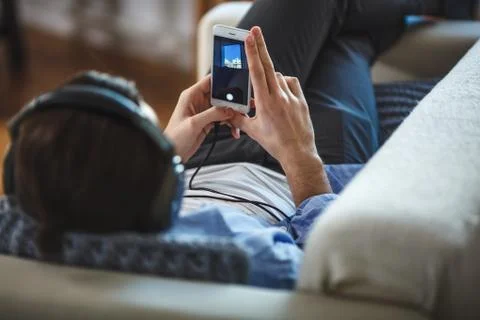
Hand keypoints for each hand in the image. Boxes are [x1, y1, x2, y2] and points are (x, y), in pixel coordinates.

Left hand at [164, 75, 236, 161]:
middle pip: (220, 94)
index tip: (236, 83)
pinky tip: (234, 130)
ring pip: (223, 107)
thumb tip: (229, 109)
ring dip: (233, 114)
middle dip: (232, 100)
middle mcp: (198, 101)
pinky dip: (230, 123)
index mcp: (191, 96)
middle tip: (243, 106)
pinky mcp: (208, 122)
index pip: (209, 81)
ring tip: (240, 120)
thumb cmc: (175, 137)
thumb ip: (212, 114)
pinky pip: (223, 118)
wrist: (173, 154)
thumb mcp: (194, 124)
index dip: (222, 80)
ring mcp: (204, 112)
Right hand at [230, 27, 316, 166]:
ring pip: (279, 77)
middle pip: (269, 65)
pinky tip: (281, 92)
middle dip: (260, 47)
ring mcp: (292, 97)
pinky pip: (291, 84)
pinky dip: (285, 84)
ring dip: (271, 79)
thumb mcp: (253, 131)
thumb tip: (229, 111)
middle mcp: (279, 96)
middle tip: (255, 30)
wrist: (298, 153)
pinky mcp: (301, 101)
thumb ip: (239, 118)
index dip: (252, 53)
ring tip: (266, 95)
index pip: (257, 72)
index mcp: (265, 102)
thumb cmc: (274, 143)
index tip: (250, 38)